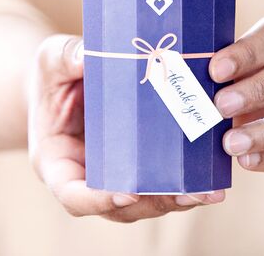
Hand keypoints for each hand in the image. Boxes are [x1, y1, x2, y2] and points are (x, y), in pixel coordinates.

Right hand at [27, 34, 225, 221]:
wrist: (66, 79)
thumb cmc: (53, 73)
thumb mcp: (51, 60)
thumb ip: (66, 57)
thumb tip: (87, 56)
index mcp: (56, 160)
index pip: (73, 195)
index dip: (99, 200)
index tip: (127, 193)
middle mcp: (85, 178)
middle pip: (118, 207)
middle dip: (155, 203)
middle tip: (189, 194)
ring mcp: (112, 177)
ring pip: (145, 202)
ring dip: (178, 200)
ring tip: (209, 190)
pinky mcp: (137, 167)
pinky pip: (159, 183)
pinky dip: (184, 183)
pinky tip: (211, 174)